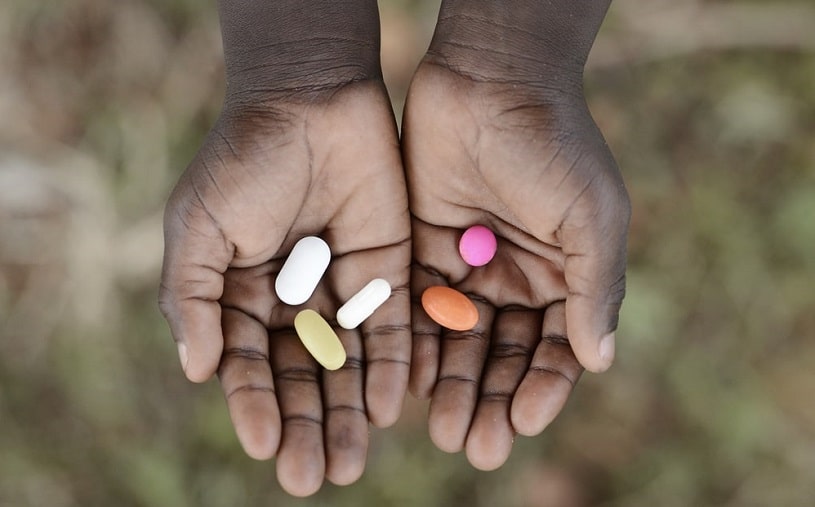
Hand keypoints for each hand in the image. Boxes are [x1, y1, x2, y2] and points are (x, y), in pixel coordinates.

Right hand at [159, 81, 410, 494]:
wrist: (311, 99)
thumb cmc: (246, 159)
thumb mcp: (200, 227)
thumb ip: (193, 300)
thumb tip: (196, 373)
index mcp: (242, 295)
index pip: (248, 364)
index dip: (255, 405)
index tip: (265, 446)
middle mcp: (294, 300)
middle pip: (302, 376)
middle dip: (307, 426)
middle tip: (314, 478)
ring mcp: (342, 288)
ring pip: (348, 364)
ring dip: (349, 415)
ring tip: (350, 464)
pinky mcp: (388, 271)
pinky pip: (392, 329)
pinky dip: (391, 368)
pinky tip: (389, 409)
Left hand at [402, 58, 628, 469]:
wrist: (490, 81)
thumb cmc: (552, 145)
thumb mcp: (590, 217)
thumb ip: (596, 288)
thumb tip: (600, 361)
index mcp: (562, 275)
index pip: (556, 348)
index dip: (543, 388)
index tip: (523, 421)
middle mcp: (514, 279)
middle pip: (503, 355)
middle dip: (490, 400)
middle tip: (474, 446)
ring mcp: (467, 267)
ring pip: (458, 341)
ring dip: (453, 385)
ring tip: (442, 430)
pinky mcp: (421, 251)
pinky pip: (417, 309)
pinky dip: (415, 347)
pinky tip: (408, 384)